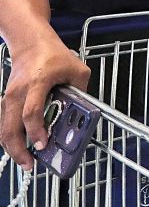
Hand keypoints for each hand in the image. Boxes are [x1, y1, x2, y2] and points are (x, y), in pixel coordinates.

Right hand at [0, 38, 89, 169]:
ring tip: (26, 160)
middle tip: (31, 164)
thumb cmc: (55, 54)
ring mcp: (9, 96)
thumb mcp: (77, 70)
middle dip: (18, 150)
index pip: (32, 112)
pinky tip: (20, 146)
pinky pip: (4, 123)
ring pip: (3, 128)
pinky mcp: (6, 100)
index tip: (43, 145)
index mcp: (38, 82)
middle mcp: (19, 92)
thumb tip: (83, 114)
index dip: (36, 131)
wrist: (30, 41)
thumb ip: (81, 91)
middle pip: (10, 127)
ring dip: (12, 147)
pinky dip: (10, 137)